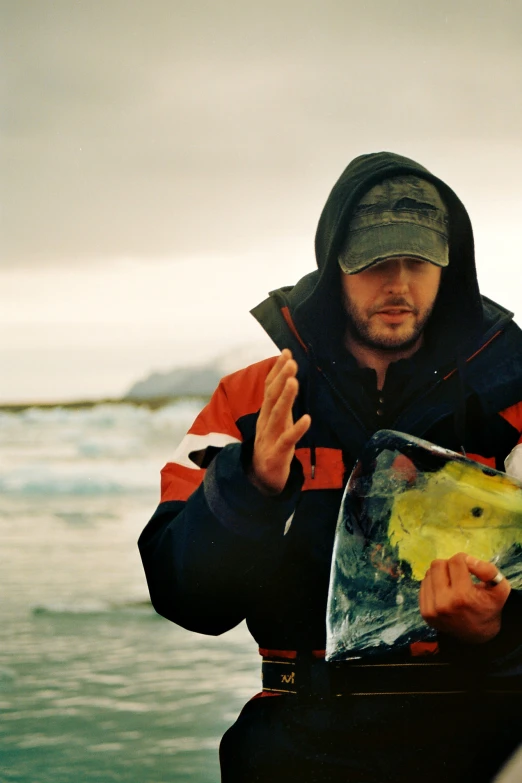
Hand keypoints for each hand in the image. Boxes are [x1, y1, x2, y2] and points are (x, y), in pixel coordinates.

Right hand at [249, 349, 310, 494]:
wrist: (261, 479)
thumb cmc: (273, 446)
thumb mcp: (275, 422)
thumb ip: (280, 401)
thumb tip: (287, 378)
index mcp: (266, 414)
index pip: (270, 388)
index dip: (277, 371)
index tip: (286, 352)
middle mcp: (266, 423)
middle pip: (272, 398)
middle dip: (281, 378)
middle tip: (291, 361)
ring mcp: (269, 438)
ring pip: (277, 415)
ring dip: (286, 398)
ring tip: (294, 381)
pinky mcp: (276, 454)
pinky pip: (287, 440)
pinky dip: (296, 429)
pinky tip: (307, 419)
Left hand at [419, 552, 510, 643]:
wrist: (477, 635)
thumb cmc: (488, 608)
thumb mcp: (499, 589)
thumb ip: (488, 570)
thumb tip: (467, 559)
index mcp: (462, 597)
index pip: (455, 561)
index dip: (464, 560)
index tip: (470, 569)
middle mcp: (443, 604)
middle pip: (438, 564)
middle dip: (450, 566)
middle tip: (460, 576)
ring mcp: (431, 610)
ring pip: (429, 573)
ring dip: (441, 574)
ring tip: (452, 585)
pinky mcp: (424, 613)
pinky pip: (423, 584)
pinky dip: (434, 584)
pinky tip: (445, 592)